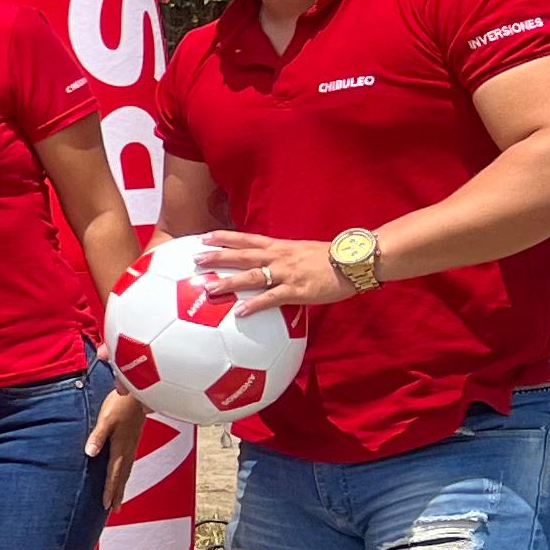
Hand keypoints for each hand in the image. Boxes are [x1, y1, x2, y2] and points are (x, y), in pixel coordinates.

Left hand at [85, 383, 146, 510]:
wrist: (139, 393)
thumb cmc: (120, 405)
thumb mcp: (105, 419)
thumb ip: (97, 436)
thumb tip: (90, 452)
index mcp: (120, 448)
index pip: (114, 474)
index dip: (110, 490)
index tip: (107, 505)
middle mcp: (128, 450)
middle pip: (122, 477)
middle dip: (118, 494)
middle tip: (114, 510)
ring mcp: (132, 446)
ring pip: (127, 471)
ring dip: (122, 486)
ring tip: (119, 499)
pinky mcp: (132, 441)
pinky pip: (129, 463)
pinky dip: (125, 474)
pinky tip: (122, 475)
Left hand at [198, 230, 357, 317]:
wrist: (354, 261)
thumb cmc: (331, 259)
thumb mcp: (303, 252)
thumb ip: (285, 258)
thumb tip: (270, 266)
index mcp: (280, 247)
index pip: (246, 238)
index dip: (224, 237)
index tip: (203, 237)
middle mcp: (279, 257)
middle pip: (242, 255)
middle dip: (217, 256)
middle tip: (195, 259)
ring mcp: (286, 273)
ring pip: (252, 276)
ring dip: (229, 282)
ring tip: (209, 288)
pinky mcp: (297, 290)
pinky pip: (271, 298)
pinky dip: (254, 305)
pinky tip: (239, 312)